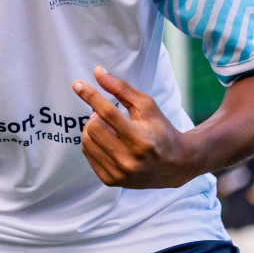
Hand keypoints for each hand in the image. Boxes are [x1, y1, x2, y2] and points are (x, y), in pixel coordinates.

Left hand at [75, 66, 194, 187]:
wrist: (175, 165)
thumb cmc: (160, 130)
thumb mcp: (147, 106)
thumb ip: (121, 88)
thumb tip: (97, 72)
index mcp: (141, 140)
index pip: (108, 114)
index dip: (91, 96)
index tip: (77, 84)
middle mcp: (130, 160)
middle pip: (93, 127)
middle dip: (96, 116)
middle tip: (107, 115)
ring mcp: (119, 173)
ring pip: (87, 141)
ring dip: (93, 129)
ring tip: (109, 128)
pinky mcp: (111, 181)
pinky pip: (87, 154)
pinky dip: (92, 143)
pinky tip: (108, 141)